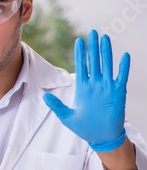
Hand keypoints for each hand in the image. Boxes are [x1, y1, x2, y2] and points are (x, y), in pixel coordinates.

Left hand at [43, 30, 129, 151]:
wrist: (101, 137)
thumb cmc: (84, 128)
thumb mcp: (67, 116)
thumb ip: (56, 105)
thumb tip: (44, 95)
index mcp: (83, 88)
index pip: (81, 65)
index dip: (80, 53)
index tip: (78, 40)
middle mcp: (95, 84)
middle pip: (94, 61)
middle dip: (93, 47)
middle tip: (93, 32)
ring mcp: (107, 87)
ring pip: (107, 65)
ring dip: (107, 52)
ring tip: (105, 37)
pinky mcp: (118, 93)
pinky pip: (122, 77)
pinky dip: (123, 67)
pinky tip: (124, 55)